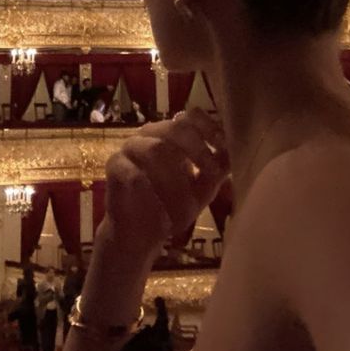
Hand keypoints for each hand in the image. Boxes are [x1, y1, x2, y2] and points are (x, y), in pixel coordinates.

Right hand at [102, 109, 228, 257]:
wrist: (142, 234)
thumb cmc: (173, 206)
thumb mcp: (203, 188)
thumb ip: (218, 168)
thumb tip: (235, 149)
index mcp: (171, 133)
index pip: (191, 116)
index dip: (209, 128)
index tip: (223, 148)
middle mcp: (150, 134)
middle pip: (175, 127)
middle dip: (198, 150)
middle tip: (212, 173)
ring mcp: (130, 147)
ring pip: (156, 149)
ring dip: (177, 181)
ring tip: (188, 209)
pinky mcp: (114, 166)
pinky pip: (135, 174)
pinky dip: (153, 196)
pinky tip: (164, 217)